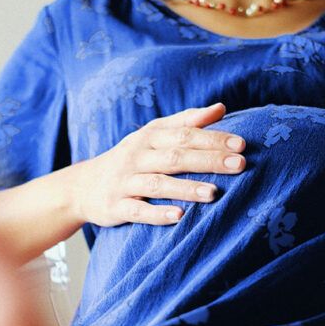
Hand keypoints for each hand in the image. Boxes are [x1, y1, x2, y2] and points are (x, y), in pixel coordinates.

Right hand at [71, 102, 246, 226]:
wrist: (83, 186)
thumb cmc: (130, 159)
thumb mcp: (152, 135)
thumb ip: (186, 121)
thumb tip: (221, 108)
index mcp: (149, 137)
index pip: (185, 134)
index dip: (213, 138)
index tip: (241, 144)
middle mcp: (137, 156)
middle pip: (176, 156)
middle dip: (208, 159)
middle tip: (240, 165)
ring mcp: (125, 182)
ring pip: (158, 183)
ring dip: (186, 188)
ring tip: (213, 193)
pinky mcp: (116, 206)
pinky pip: (138, 210)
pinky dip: (157, 214)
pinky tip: (179, 217)